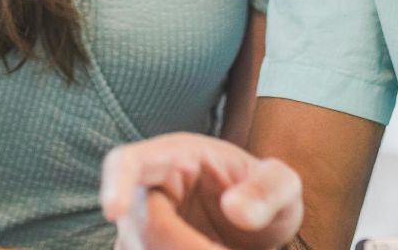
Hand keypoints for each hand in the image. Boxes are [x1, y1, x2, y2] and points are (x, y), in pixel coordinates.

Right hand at [102, 133, 302, 249]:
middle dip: (179, 247)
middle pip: (136, 225)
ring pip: (139, 249)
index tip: (114, 212)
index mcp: (174, 157)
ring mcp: (144, 227)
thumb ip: (267, 190)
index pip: (126, 162)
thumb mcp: (283, 185)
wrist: (259, 226)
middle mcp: (150, 191)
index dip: (115, 183)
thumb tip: (236, 209)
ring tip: (227, 248)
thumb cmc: (265, 195)